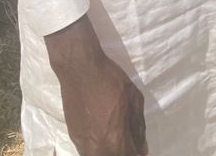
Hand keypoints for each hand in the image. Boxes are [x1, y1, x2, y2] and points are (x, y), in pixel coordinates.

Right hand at [46, 17, 146, 155]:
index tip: (139, 147)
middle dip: (124, 151)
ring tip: (115, 135)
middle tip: (128, 140)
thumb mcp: (134, 99)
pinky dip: (98, 147)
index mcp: (116, 140)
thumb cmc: (110, 80)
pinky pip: (88, 151)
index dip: (137, 152)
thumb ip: (139, 127)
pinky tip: (102, 132)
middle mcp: (98, 149)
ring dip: (111, 150)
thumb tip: (142, 148)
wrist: (79, 68)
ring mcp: (83, 145)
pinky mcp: (73, 137)